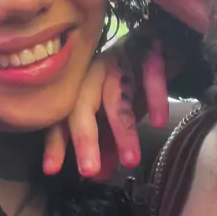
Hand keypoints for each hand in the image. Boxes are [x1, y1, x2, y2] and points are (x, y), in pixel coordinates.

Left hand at [43, 38, 169, 178]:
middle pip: (82, 105)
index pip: (63, 116)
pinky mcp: (148, 50)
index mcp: (83, 87)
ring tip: (131, 161)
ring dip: (123, 130)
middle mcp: (94, 72)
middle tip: (89, 171)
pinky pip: (149, 75)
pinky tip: (159, 121)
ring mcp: (120, 60)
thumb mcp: (120, 116)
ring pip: (115, 96)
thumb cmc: (137, 80)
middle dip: (84, 139)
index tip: (51, 169)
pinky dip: (154, 98)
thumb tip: (98, 176)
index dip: (56, 142)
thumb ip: (109, 143)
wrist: (166, 38)